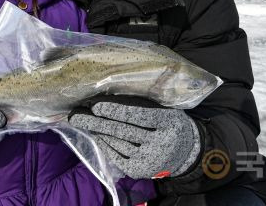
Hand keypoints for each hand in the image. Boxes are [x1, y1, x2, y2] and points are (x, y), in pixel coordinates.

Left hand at [69, 96, 200, 178]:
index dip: (117, 111)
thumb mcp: (167, 110)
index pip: (140, 116)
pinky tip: (97, 135)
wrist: (186, 152)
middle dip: (99, 122)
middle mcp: (161, 142)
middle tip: (78, 115)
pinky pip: (118, 156)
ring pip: (119, 144)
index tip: (97, 106)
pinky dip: (106, 145)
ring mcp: (150, 159)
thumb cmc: (170, 123)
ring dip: (99, 132)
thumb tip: (113, 95)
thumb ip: (147, 104)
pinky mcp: (141, 171)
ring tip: (83, 121)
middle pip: (125, 131)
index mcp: (169, 122)